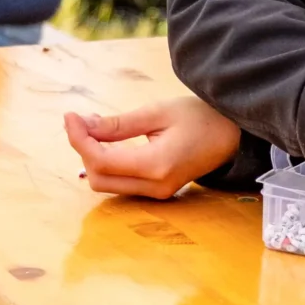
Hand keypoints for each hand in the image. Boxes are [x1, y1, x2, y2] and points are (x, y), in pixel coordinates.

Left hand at [66, 97, 240, 197]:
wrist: (233, 136)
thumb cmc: (201, 117)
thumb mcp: (158, 112)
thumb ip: (118, 124)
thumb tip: (81, 125)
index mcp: (157, 165)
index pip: (100, 160)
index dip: (78, 139)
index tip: (70, 116)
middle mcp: (155, 186)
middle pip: (98, 178)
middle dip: (83, 149)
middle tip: (83, 120)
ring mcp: (157, 193)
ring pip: (107, 183)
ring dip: (93, 157)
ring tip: (95, 126)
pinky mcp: (158, 191)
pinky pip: (121, 182)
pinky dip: (108, 163)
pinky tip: (110, 140)